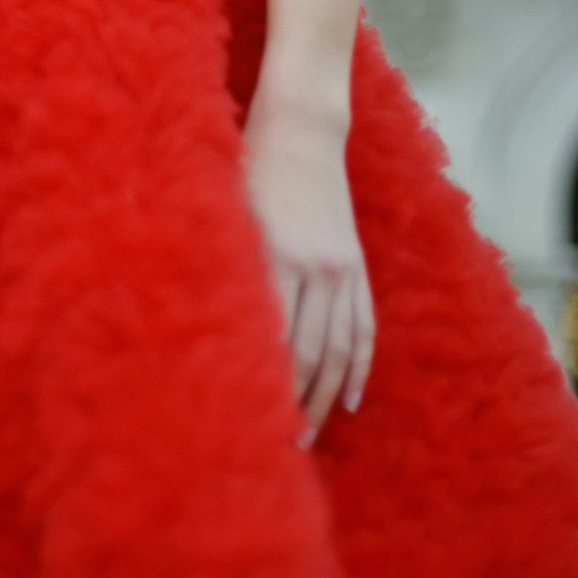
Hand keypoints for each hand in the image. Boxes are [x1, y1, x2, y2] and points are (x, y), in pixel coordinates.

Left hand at [240, 88, 373, 449]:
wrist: (302, 128)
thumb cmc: (248, 167)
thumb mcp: (227, 214)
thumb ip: (227, 269)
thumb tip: (213, 332)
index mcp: (276, 257)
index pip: (274, 341)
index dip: (265, 388)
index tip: (248, 425)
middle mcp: (315, 268)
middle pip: (308, 355)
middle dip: (295, 405)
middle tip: (279, 449)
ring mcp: (342, 268)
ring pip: (339, 350)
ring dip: (327, 398)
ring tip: (311, 435)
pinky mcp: (356, 264)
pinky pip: (364, 326)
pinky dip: (360, 366)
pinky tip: (353, 399)